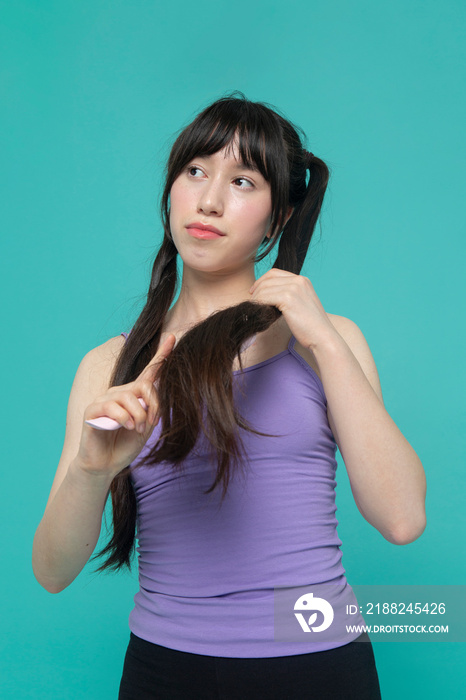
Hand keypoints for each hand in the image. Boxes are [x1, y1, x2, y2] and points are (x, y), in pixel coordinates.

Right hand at [76, 334, 175, 478]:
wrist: (105, 465)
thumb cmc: (125, 445)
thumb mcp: (146, 426)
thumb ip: (151, 408)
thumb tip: (152, 394)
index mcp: (134, 395)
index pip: (149, 372)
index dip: (161, 355)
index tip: (172, 338)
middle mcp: (119, 392)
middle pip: (144, 386)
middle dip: (153, 405)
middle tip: (150, 423)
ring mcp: (105, 399)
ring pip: (129, 397)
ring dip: (138, 415)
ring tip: (136, 429)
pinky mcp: (93, 409)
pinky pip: (111, 406)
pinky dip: (123, 417)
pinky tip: (125, 426)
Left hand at [249, 270, 337, 350]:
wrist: (322, 337)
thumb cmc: (310, 327)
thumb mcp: (301, 305)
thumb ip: (289, 296)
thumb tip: (267, 296)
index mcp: (303, 280)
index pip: (275, 273)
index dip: (261, 281)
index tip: (254, 292)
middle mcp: (299, 280)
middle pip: (268, 278)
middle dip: (257, 288)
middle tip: (251, 301)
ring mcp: (294, 288)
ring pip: (264, 288)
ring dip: (256, 298)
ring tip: (254, 309)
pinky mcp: (288, 298)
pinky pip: (265, 297)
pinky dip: (258, 303)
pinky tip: (258, 312)